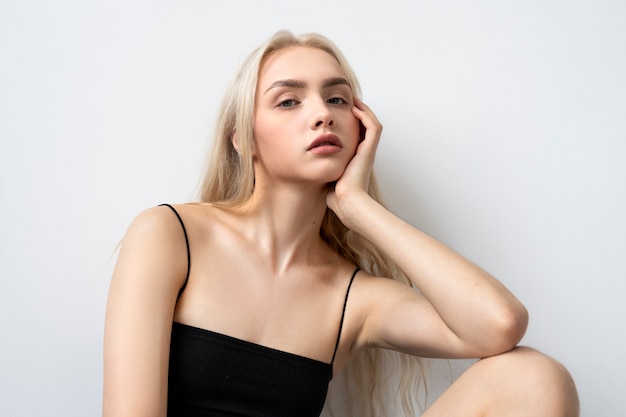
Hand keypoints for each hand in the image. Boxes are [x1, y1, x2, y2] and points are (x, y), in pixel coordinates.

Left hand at [326, 97, 381, 226]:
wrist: (347, 202)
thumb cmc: (336, 195)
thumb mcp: (326, 176)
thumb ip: (321, 167)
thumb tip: (307, 162)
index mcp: (355, 159)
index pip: (356, 134)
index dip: (350, 123)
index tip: (338, 113)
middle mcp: (364, 153)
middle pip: (365, 127)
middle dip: (357, 113)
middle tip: (346, 101)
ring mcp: (368, 151)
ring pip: (372, 123)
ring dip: (363, 110)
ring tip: (352, 100)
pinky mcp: (369, 150)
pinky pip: (373, 127)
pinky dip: (365, 115)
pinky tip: (354, 108)